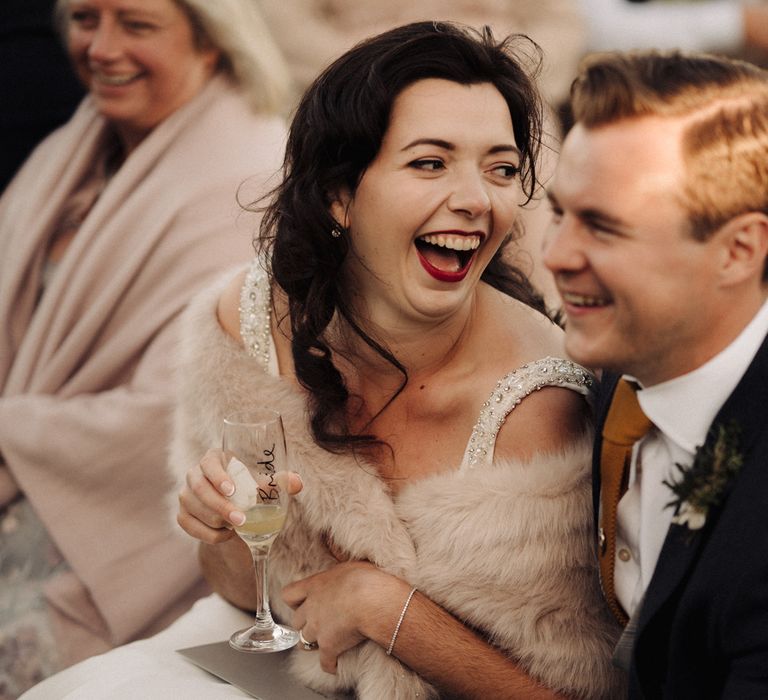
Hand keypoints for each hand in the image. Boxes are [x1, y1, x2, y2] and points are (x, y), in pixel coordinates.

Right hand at [177, 448, 302, 543]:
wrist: (232, 513)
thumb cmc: (248, 490)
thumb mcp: (262, 486)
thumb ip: (279, 483)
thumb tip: (296, 483)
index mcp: (213, 459)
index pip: (209, 463)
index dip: (218, 476)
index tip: (232, 490)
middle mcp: (194, 474)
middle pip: (200, 489)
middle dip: (221, 506)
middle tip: (242, 520)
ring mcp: (185, 496)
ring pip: (195, 510)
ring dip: (218, 522)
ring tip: (239, 526)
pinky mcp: (182, 516)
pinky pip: (191, 527)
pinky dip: (211, 534)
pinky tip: (226, 534)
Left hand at [282, 561, 392, 672]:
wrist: (372, 600)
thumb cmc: (366, 579)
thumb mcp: (349, 565)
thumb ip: (339, 573)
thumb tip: (344, 571)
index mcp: (314, 586)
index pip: (289, 594)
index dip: (294, 600)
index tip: (302, 602)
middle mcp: (311, 608)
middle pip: (297, 621)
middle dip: (305, 623)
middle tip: (318, 623)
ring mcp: (318, 629)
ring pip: (304, 642)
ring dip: (314, 642)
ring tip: (325, 642)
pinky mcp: (329, 647)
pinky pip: (324, 662)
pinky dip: (330, 664)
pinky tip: (335, 665)